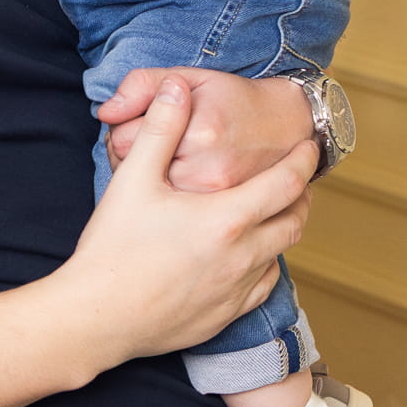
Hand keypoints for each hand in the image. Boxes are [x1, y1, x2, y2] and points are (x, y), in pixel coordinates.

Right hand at [64, 76, 314, 360]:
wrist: (97, 319)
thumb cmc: (112, 249)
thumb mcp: (133, 179)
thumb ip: (160, 129)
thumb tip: (177, 87)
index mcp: (227, 218)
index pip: (287, 183)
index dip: (304, 161)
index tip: (310, 147)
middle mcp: (243, 256)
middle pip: (294, 221)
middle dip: (301, 196)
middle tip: (296, 179)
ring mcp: (236, 291)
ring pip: (280, 255)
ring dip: (283, 230)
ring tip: (273, 213)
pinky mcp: (224, 317)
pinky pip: (261, 287)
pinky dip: (264, 265)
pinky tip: (249, 257)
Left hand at [99, 68, 315, 192]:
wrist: (287, 127)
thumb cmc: (233, 100)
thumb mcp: (189, 78)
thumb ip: (142, 86)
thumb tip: (107, 111)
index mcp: (196, 132)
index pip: (121, 140)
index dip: (124, 130)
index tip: (140, 125)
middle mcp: (205, 171)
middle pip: (132, 172)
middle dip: (135, 157)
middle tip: (156, 144)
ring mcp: (215, 200)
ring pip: (149, 196)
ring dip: (151, 181)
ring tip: (170, 162)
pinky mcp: (222, 216)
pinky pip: (172, 211)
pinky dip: (171, 199)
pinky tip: (181, 184)